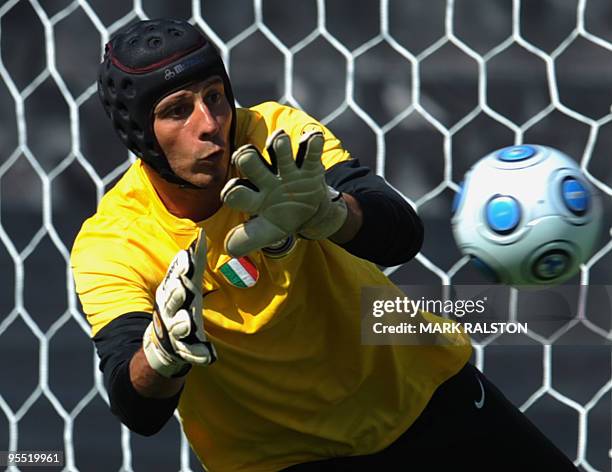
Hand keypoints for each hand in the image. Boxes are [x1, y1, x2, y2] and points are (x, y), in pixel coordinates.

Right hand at [143, 229, 216, 377]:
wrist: (162, 342)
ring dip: (182, 324)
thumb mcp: (182, 284)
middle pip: (172, 301)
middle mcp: (170, 311)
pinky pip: (191, 352)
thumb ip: (192, 264)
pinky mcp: (184, 348)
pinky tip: (208, 355)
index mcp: (171, 294)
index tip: (186, 257)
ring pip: (178, 327)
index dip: (180, 268)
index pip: (175, 278)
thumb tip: (201, 234)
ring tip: (187, 322)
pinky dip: (198, 354)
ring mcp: (175, 330)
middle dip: (176, 293)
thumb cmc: (176, 305)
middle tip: (182, 286)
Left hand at [220, 129, 347, 256]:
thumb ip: (248, 240)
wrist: (310, 212)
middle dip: (246, 158)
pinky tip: (313, 139)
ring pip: (278, 149)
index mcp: (254, 197)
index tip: (232, 194)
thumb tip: (229, 249)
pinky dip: (312, 143)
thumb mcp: (268, 232)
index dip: (232, 192)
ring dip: (278, 143)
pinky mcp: (308, 165)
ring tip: (280, 142)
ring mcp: (287, 169)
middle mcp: (266, 178)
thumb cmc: (282, 219)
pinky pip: (310, 150)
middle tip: (245, 156)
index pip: (236, 191)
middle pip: (248, 161)